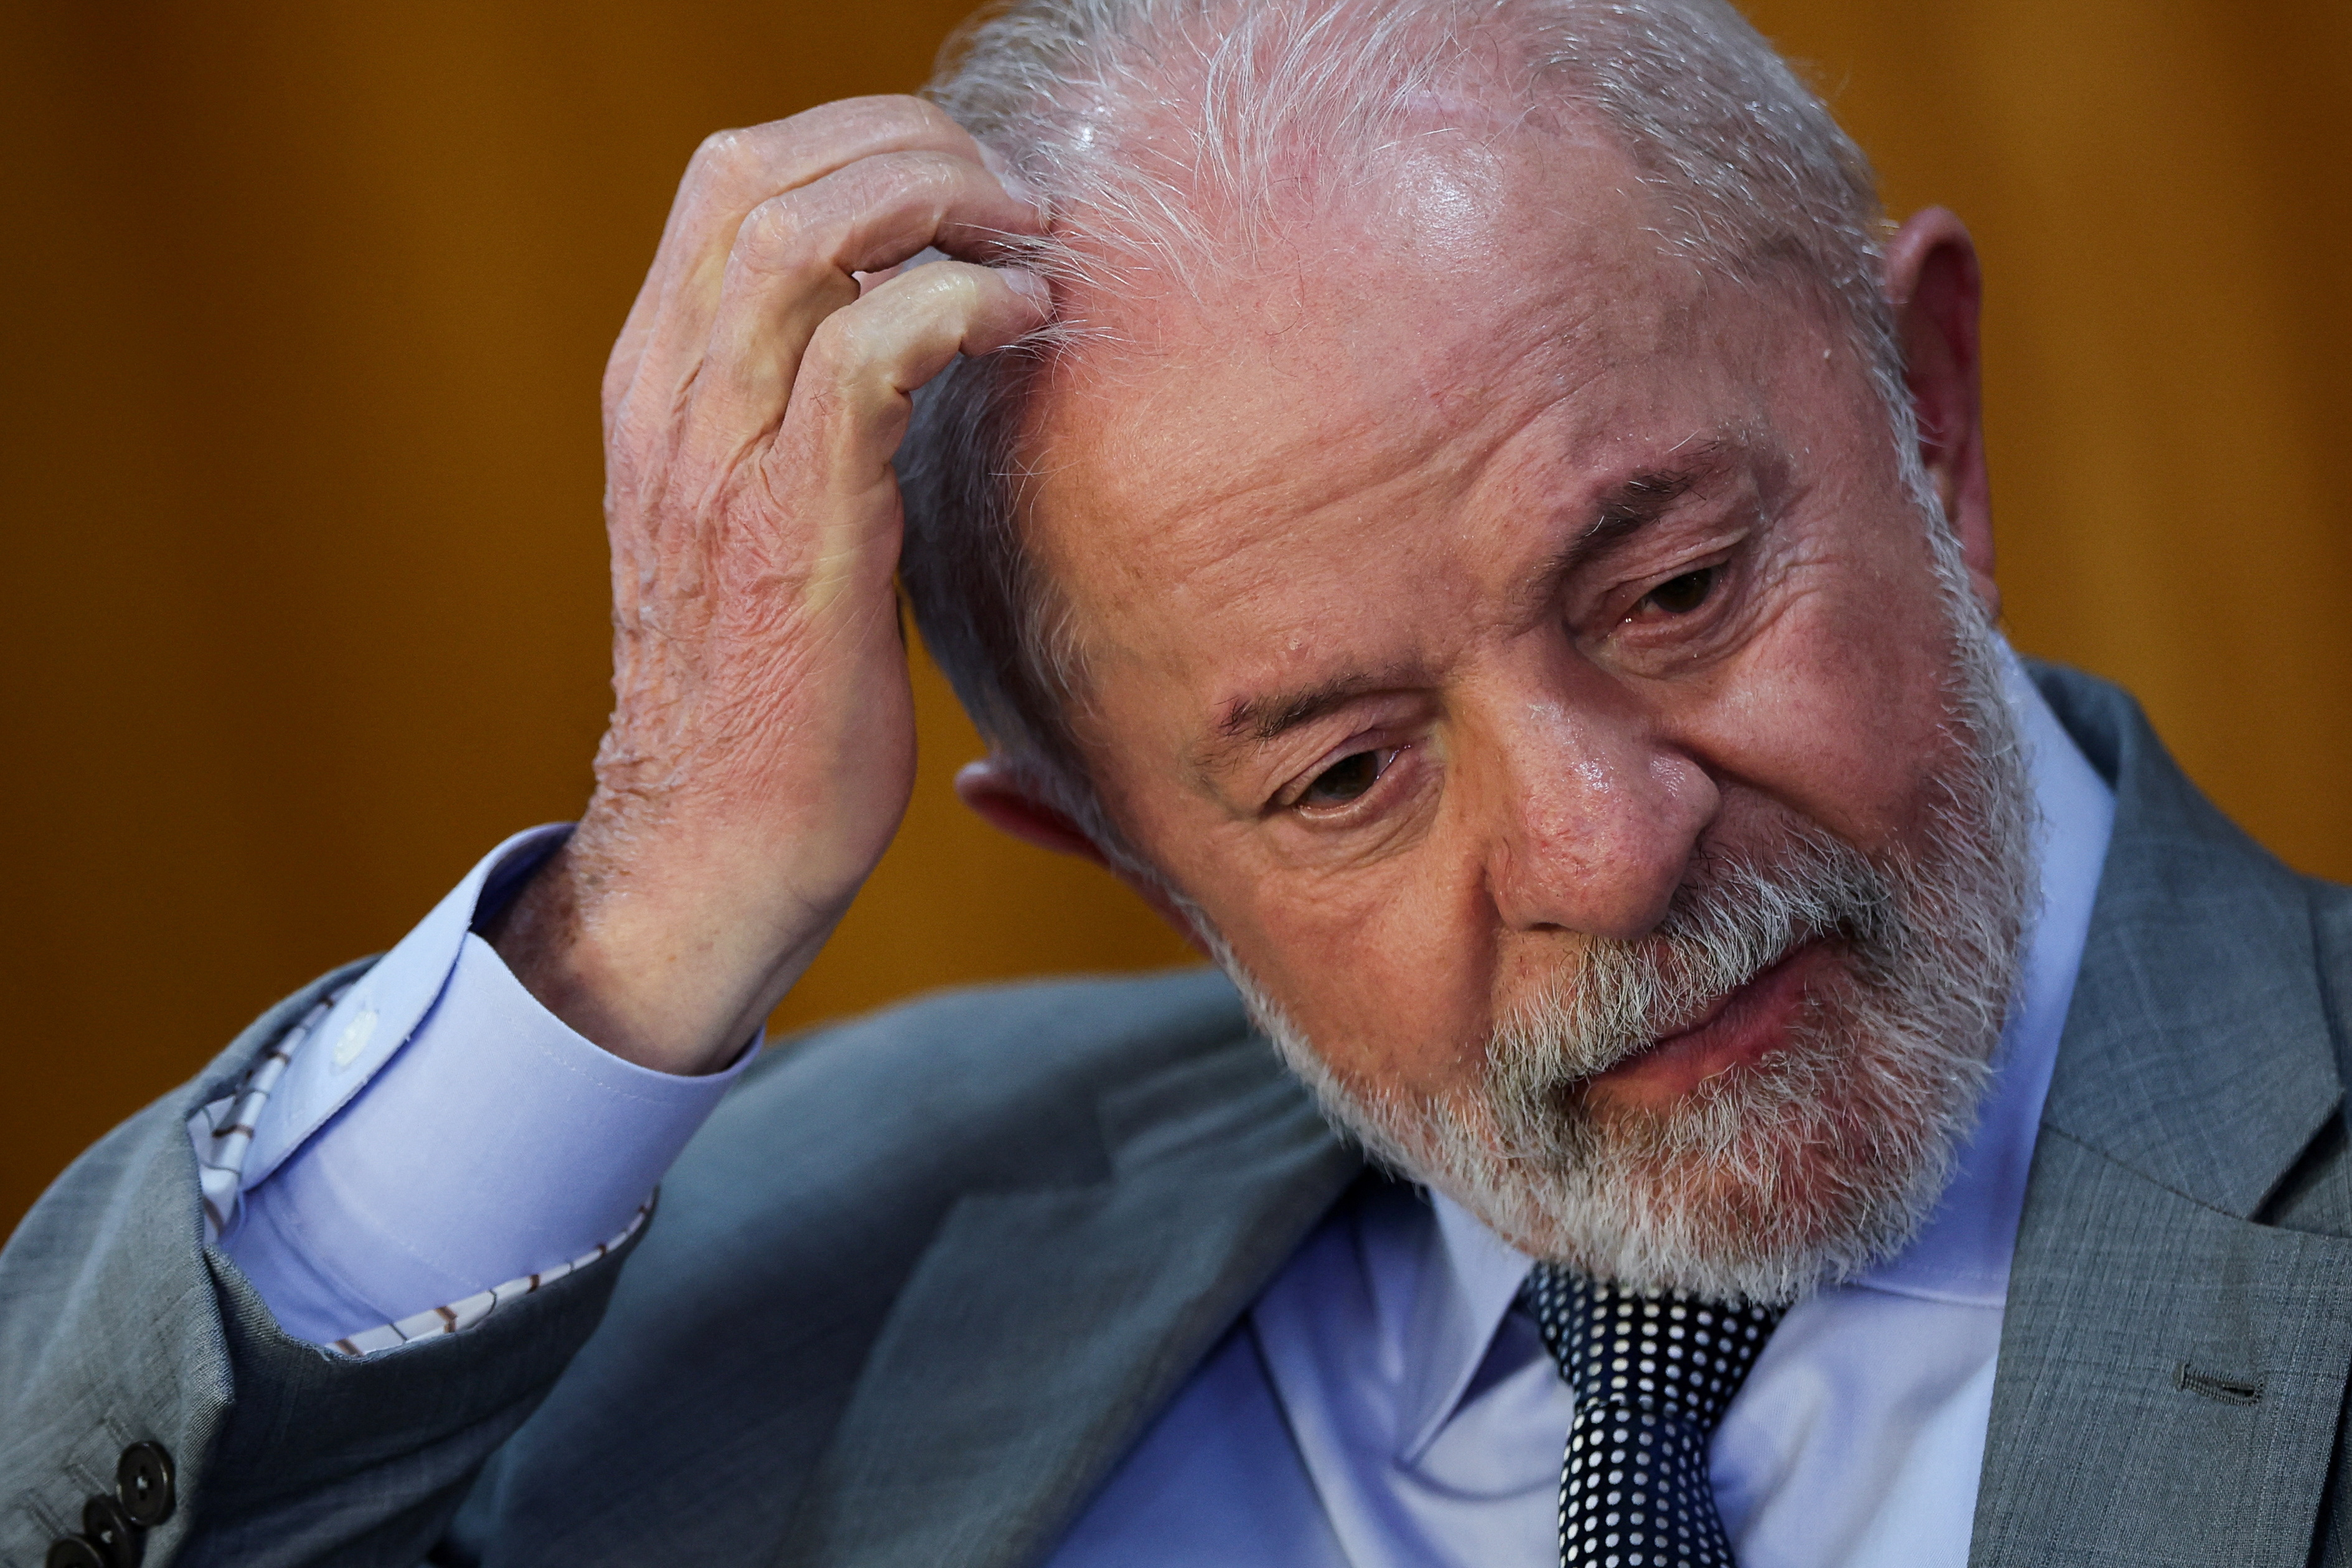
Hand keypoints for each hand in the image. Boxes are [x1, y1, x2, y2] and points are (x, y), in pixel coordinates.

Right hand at [486, 97, 1049, 1073]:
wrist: (711, 844)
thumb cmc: (763, 693)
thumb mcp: (759, 521)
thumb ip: (799, 419)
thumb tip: (912, 339)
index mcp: (659, 387)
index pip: (732, 179)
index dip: (861, 139)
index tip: (967, 187)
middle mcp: (671, 400)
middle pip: (763, 170)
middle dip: (911, 144)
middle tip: (1016, 204)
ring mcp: (720, 460)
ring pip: (806, 233)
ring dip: (944, 204)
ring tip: (1032, 247)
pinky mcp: (797, 530)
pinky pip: (870, 352)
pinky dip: (962, 304)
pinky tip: (1028, 322)